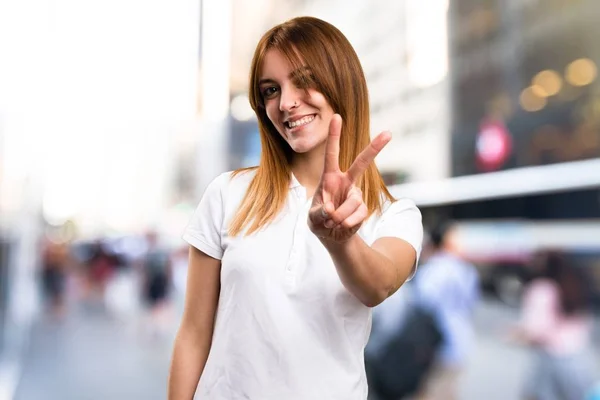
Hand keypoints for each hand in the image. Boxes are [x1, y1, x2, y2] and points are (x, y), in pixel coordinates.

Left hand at [308, 114, 390, 242]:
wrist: (332, 236)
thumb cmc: (319, 221)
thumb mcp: (313, 218)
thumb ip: (320, 213)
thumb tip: (332, 211)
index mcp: (329, 178)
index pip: (331, 154)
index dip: (334, 136)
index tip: (337, 116)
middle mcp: (346, 182)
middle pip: (361, 163)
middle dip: (374, 148)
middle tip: (389, 133)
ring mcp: (356, 195)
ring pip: (352, 202)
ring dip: (339, 217)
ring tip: (331, 223)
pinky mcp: (363, 208)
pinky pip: (358, 215)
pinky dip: (346, 224)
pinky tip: (341, 226)